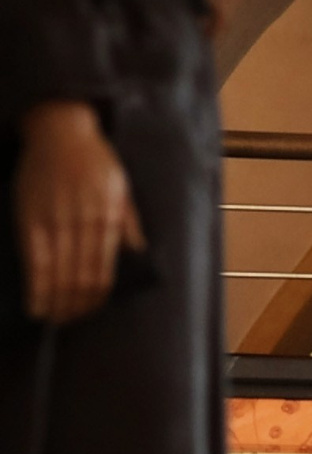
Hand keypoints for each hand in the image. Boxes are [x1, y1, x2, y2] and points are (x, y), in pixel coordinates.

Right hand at [16, 102, 144, 322]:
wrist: (61, 133)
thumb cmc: (95, 161)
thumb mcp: (123, 190)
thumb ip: (130, 224)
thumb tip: (139, 254)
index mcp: (109, 217)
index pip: (104, 269)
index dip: (98, 296)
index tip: (92, 311)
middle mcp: (83, 222)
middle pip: (81, 277)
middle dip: (77, 305)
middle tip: (72, 321)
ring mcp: (55, 221)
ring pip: (59, 274)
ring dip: (58, 303)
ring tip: (56, 320)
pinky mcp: (30, 218)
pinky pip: (33, 261)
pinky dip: (36, 287)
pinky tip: (36, 306)